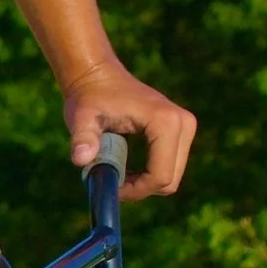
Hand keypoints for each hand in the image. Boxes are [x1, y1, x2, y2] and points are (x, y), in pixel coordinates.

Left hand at [61, 62, 195, 202]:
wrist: (99, 77)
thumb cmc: (89, 98)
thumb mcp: (82, 119)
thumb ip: (83, 138)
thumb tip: (81, 159)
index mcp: (165, 122)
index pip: (160, 176)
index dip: (136, 191)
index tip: (111, 187)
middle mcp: (183, 123)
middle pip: (170, 180)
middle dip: (141, 188)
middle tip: (112, 181)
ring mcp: (186, 126)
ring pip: (172, 176)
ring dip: (145, 182)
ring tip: (117, 170)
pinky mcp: (182, 129)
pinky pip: (171, 166)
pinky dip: (150, 174)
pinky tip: (128, 166)